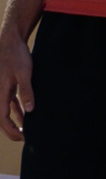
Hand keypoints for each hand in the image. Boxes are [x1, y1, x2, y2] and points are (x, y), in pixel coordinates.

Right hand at [0, 27, 30, 142]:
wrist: (10, 40)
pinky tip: (26, 114)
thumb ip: (26, 91)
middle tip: (24, 138)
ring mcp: (1, 89)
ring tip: (26, 129)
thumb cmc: (16, 55)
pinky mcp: (6, 84)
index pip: (2, 118)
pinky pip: (8, 101)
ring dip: (14, 120)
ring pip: (4, 110)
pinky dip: (15, 109)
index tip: (22, 137)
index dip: (11, 130)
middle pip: (1, 117)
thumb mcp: (24, 72)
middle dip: (11, 129)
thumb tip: (30, 110)